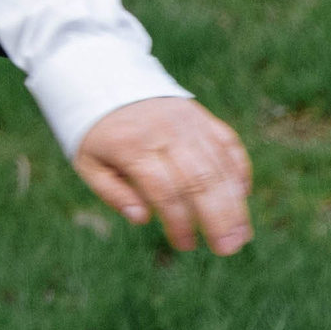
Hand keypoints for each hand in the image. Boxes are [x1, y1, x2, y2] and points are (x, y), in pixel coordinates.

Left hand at [73, 96, 253, 254]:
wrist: (108, 80)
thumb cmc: (99, 133)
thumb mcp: (89, 163)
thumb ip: (112, 192)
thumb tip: (142, 219)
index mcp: (131, 146)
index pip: (163, 190)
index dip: (178, 221)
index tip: (185, 245)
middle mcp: (164, 133)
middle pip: (200, 179)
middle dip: (218, 218)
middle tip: (228, 249)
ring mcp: (187, 122)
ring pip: (220, 165)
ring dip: (235, 203)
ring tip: (241, 235)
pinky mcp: (202, 116)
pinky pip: (228, 143)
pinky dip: (239, 170)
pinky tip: (242, 196)